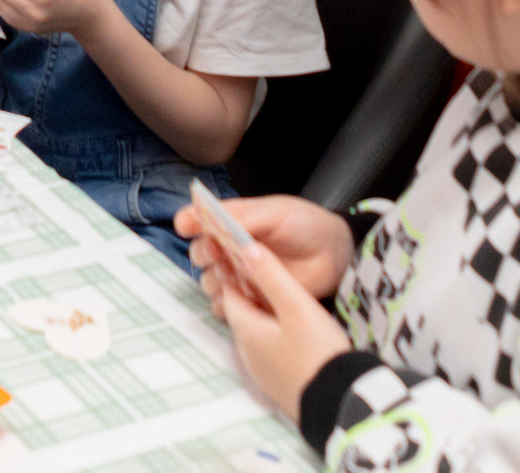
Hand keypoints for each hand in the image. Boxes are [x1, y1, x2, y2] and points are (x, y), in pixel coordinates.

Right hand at [175, 193, 353, 300]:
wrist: (334, 254)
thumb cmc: (305, 224)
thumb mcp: (275, 212)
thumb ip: (245, 218)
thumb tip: (217, 223)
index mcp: (233, 221)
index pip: (201, 220)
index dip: (189, 221)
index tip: (185, 226)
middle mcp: (231, 248)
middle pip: (200, 252)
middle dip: (203, 253)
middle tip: (218, 254)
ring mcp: (241, 274)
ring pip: (211, 280)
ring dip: (214, 280)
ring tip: (232, 278)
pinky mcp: (253, 298)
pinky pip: (228, 306)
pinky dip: (225, 305)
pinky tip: (235, 300)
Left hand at [206, 234, 355, 420]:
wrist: (340, 403)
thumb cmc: (317, 351)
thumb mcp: (296, 306)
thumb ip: (271, 275)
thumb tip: (246, 247)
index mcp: (246, 330)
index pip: (230, 294)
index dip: (238, 273)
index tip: (251, 257)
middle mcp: (247, 352)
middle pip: (243, 314)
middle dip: (252, 294)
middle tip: (271, 273)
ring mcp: (262, 371)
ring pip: (257, 333)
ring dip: (266, 316)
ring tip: (287, 299)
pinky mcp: (279, 383)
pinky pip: (270, 351)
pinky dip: (276, 336)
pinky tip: (296, 331)